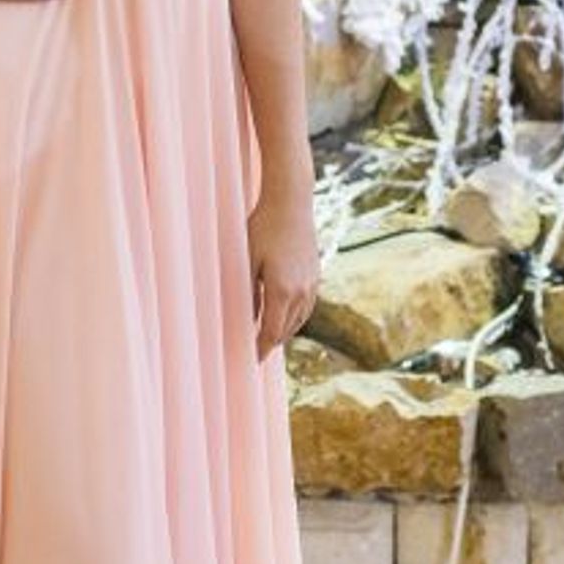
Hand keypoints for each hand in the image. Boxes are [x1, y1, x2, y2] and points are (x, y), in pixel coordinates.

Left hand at [247, 188, 319, 360]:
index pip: (271, 332)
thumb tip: (250, 319)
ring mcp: (312, 283)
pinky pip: (307, 306)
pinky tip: (285, 316)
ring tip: (269, 338)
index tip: (252, 360)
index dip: (261, 349)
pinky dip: (295, 317)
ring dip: (284, 331)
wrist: (291, 202)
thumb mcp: (248, 261)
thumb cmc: (262, 227)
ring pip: (299, 320)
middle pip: (286, 330)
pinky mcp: (316, 274)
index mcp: (282, 290)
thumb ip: (249, 294)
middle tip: (257, 353)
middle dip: (271, 343)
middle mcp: (301, 291)